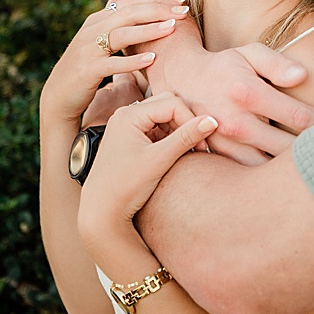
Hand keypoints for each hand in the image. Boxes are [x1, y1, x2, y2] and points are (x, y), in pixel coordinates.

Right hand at [40, 0, 186, 127]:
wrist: (59, 94)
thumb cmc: (85, 64)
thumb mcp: (96, 34)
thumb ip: (110, 10)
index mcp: (97, 19)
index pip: (129, 1)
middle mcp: (91, 30)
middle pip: (127, 13)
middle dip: (158, 10)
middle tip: (184, 10)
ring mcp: (88, 50)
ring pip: (120, 34)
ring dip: (148, 30)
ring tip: (172, 27)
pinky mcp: (88, 70)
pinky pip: (112, 63)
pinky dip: (132, 61)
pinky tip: (152, 58)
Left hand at [78, 92, 217, 240]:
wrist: (102, 209)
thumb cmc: (125, 186)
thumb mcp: (159, 160)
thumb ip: (185, 138)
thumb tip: (211, 121)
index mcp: (129, 115)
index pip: (173, 104)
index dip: (192, 121)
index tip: (203, 146)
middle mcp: (126, 115)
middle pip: (168, 104)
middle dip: (187, 122)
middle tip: (199, 146)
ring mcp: (127, 126)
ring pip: (164, 115)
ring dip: (180, 130)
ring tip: (189, 152)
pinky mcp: (130, 138)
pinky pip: (157, 128)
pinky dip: (170, 137)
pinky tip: (176, 153)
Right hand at [157, 43, 313, 163]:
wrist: (180, 81)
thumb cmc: (223, 66)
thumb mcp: (248, 53)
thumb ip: (276, 63)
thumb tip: (303, 76)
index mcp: (247, 92)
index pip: (298, 116)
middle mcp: (236, 121)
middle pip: (288, 147)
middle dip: (313, 151)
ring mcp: (225, 142)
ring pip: (269, 167)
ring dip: (291, 168)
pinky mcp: (218, 155)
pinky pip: (250, 173)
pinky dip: (269, 174)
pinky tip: (284, 172)